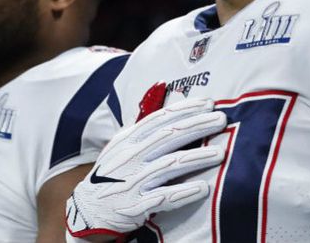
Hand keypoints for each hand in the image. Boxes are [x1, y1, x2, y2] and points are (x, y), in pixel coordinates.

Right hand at [65, 98, 226, 238]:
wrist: (88, 209)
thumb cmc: (113, 174)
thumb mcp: (122, 147)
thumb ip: (144, 129)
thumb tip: (166, 100)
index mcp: (128, 140)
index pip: (159, 119)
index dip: (185, 109)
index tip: (208, 103)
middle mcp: (130, 157)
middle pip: (167, 137)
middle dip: (196, 126)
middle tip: (220, 119)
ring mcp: (132, 181)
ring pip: (169, 165)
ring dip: (197, 158)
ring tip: (221, 152)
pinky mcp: (136, 205)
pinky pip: (163, 197)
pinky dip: (184, 193)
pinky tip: (203, 188)